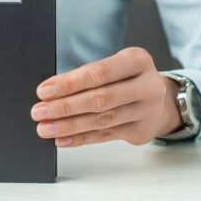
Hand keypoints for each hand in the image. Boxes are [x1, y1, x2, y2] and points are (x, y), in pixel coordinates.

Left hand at [30, 47, 183, 147]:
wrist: (162, 99)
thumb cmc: (127, 78)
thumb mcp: (114, 66)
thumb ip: (87, 75)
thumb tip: (49, 91)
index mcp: (138, 60)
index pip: (98, 73)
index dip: (69, 83)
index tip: (44, 91)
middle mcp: (147, 86)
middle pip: (100, 99)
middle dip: (65, 107)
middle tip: (39, 111)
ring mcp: (147, 111)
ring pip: (101, 120)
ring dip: (69, 125)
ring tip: (45, 128)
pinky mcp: (142, 132)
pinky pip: (105, 136)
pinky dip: (81, 138)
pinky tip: (62, 139)